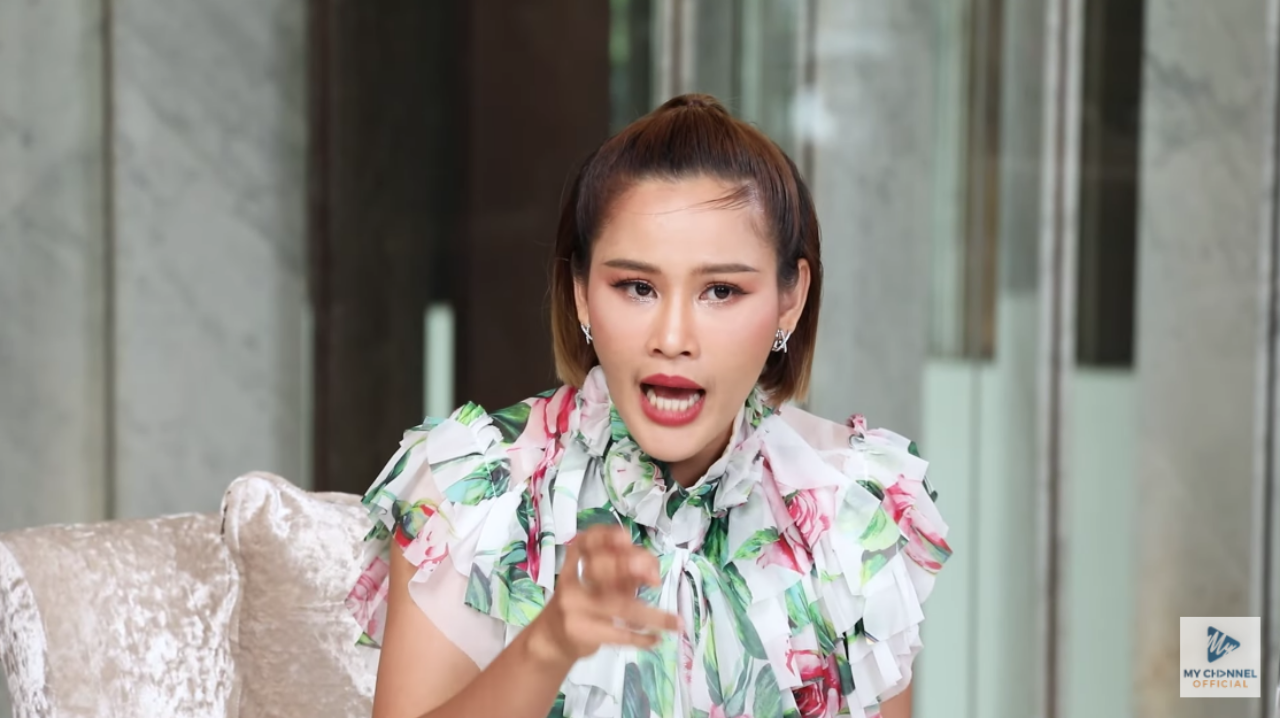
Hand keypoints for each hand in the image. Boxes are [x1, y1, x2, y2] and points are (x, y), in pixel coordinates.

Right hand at [527, 525, 679, 666]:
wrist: (553, 640)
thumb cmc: (584, 603)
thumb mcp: (601, 582)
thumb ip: (625, 571)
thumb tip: (653, 573)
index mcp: (576, 563)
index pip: (586, 541)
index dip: (604, 537)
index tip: (625, 538)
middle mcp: (572, 581)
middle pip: (602, 570)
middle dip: (632, 570)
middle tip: (656, 581)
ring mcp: (574, 607)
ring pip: (618, 605)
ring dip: (653, 616)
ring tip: (677, 623)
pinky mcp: (581, 631)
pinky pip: (617, 633)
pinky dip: (641, 638)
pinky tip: (656, 639)